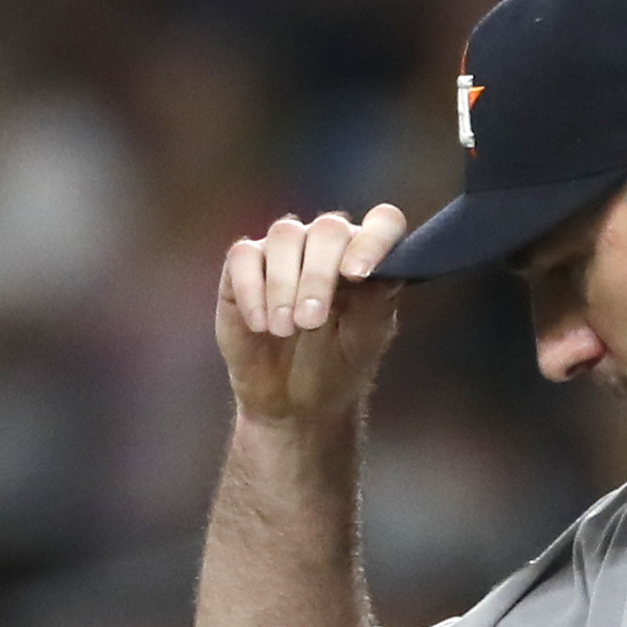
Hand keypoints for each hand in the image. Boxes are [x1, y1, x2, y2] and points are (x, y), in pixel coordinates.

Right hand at [216, 204, 410, 425]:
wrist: (294, 402)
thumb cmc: (338, 366)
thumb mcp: (364, 344)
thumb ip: (377, 305)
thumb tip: (382, 271)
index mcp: (367, 257)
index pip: (383, 223)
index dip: (374, 241)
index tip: (358, 275)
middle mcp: (328, 244)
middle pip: (328, 229)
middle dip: (319, 275)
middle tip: (310, 322)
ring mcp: (285, 251)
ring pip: (285, 235)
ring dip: (284, 283)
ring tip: (285, 330)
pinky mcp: (245, 265)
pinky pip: (244, 256)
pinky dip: (252, 290)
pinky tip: (261, 325)